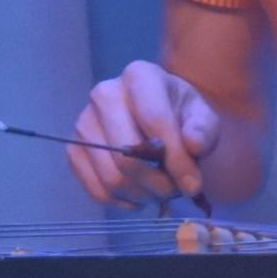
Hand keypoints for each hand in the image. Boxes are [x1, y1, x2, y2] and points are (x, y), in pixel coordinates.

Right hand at [68, 60, 220, 206]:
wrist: (156, 117)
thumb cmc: (180, 115)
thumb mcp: (202, 117)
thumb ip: (203, 130)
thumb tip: (192, 146)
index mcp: (138, 76)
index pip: (154, 120)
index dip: (175, 158)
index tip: (192, 185)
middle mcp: (103, 94)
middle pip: (127, 154)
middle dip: (157, 183)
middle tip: (175, 191)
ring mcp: (84, 122)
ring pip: (112, 177)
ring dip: (143, 195)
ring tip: (160, 191)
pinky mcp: (73, 149)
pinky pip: (97, 190)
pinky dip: (123, 201)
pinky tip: (139, 195)